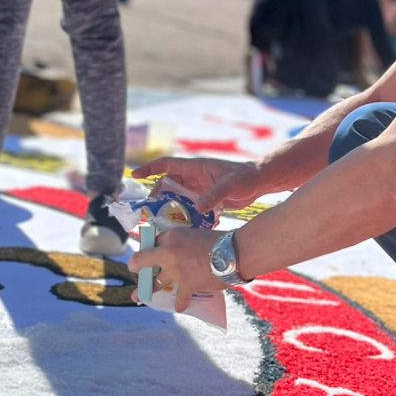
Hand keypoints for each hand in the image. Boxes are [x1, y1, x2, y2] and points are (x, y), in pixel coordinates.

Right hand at [130, 155, 264, 214]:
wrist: (261, 182)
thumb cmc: (246, 177)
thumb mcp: (230, 184)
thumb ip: (214, 195)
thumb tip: (197, 208)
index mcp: (195, 167)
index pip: (166, 165)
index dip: (149, 169)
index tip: (134, 175)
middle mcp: (194, 178)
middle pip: (168, 186)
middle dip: (158, 198)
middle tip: (149, 212)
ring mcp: (199, 189)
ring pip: (178, 200)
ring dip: (172, 211)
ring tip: (164, 225)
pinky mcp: (206, 201)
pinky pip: (190, 209)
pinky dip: (187, 218)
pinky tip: (187, 230)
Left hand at [132, 227, 219, 313]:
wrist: (232, 253)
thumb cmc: (217, 240)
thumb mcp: (193, 234)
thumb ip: (181, 242)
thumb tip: (176, 252)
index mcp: (170, 237)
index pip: (153, 241)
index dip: (151, 247)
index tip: (148, 252)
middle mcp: (168, 253)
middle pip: (143, 261)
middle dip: (136, 266)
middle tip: (133, 269)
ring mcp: (176, 271)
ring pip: (155, 283)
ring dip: (146, 291)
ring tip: (138, 297)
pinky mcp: (187, 286)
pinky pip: (180, 298)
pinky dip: (180, 303)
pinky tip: (179, 308)